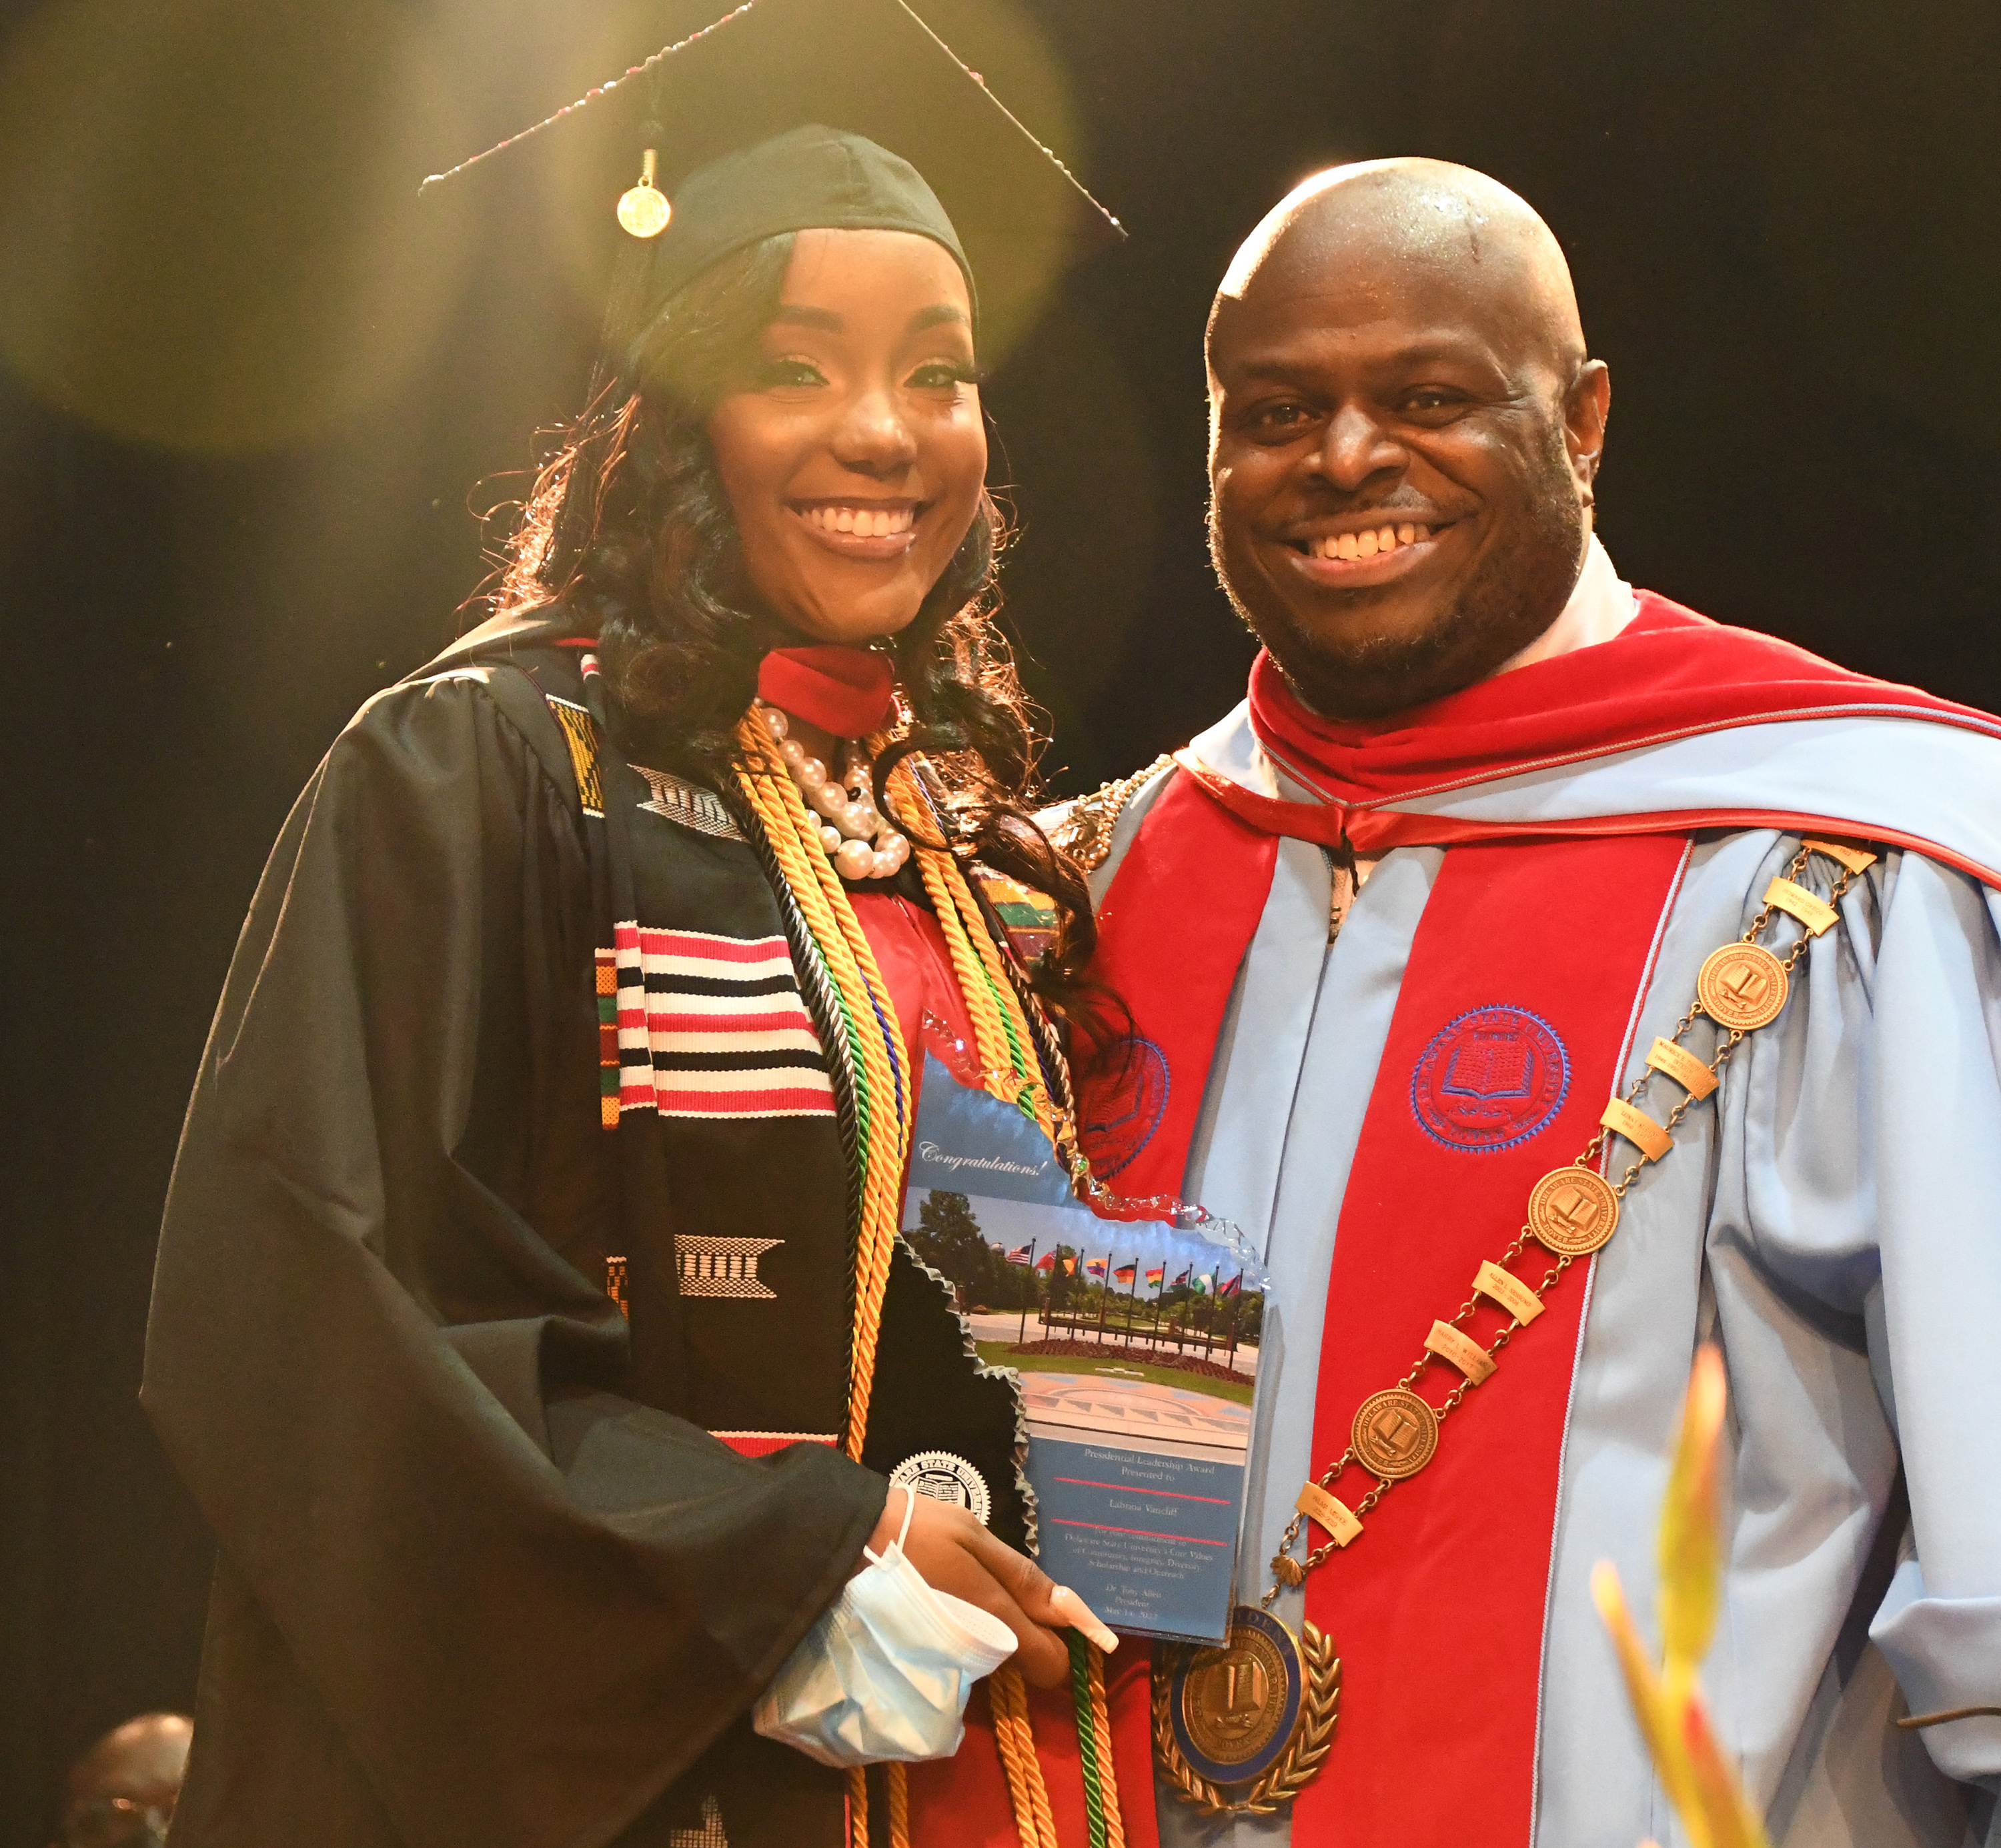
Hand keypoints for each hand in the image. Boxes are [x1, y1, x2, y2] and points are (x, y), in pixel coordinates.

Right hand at [858, 1489, 1117, 1688]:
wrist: (846, 1542)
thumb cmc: (916, 1530)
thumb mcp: (973, 1536)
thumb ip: (1021, 1576)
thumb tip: (1068, 1611)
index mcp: (995, 1618)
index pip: (1050, 1665)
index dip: (1061, 1642)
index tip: (1053, 1616)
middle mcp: (975, 1652)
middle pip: (1020, 1660)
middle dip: (1024, 1632)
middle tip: (997, 1585)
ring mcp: (948, 1660)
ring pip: (991, 1656)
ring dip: (991, 1631)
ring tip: (964, 1587)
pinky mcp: (923, 1659)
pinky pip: (960, 1656)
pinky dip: (964, 1635)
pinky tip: (945, 1602)